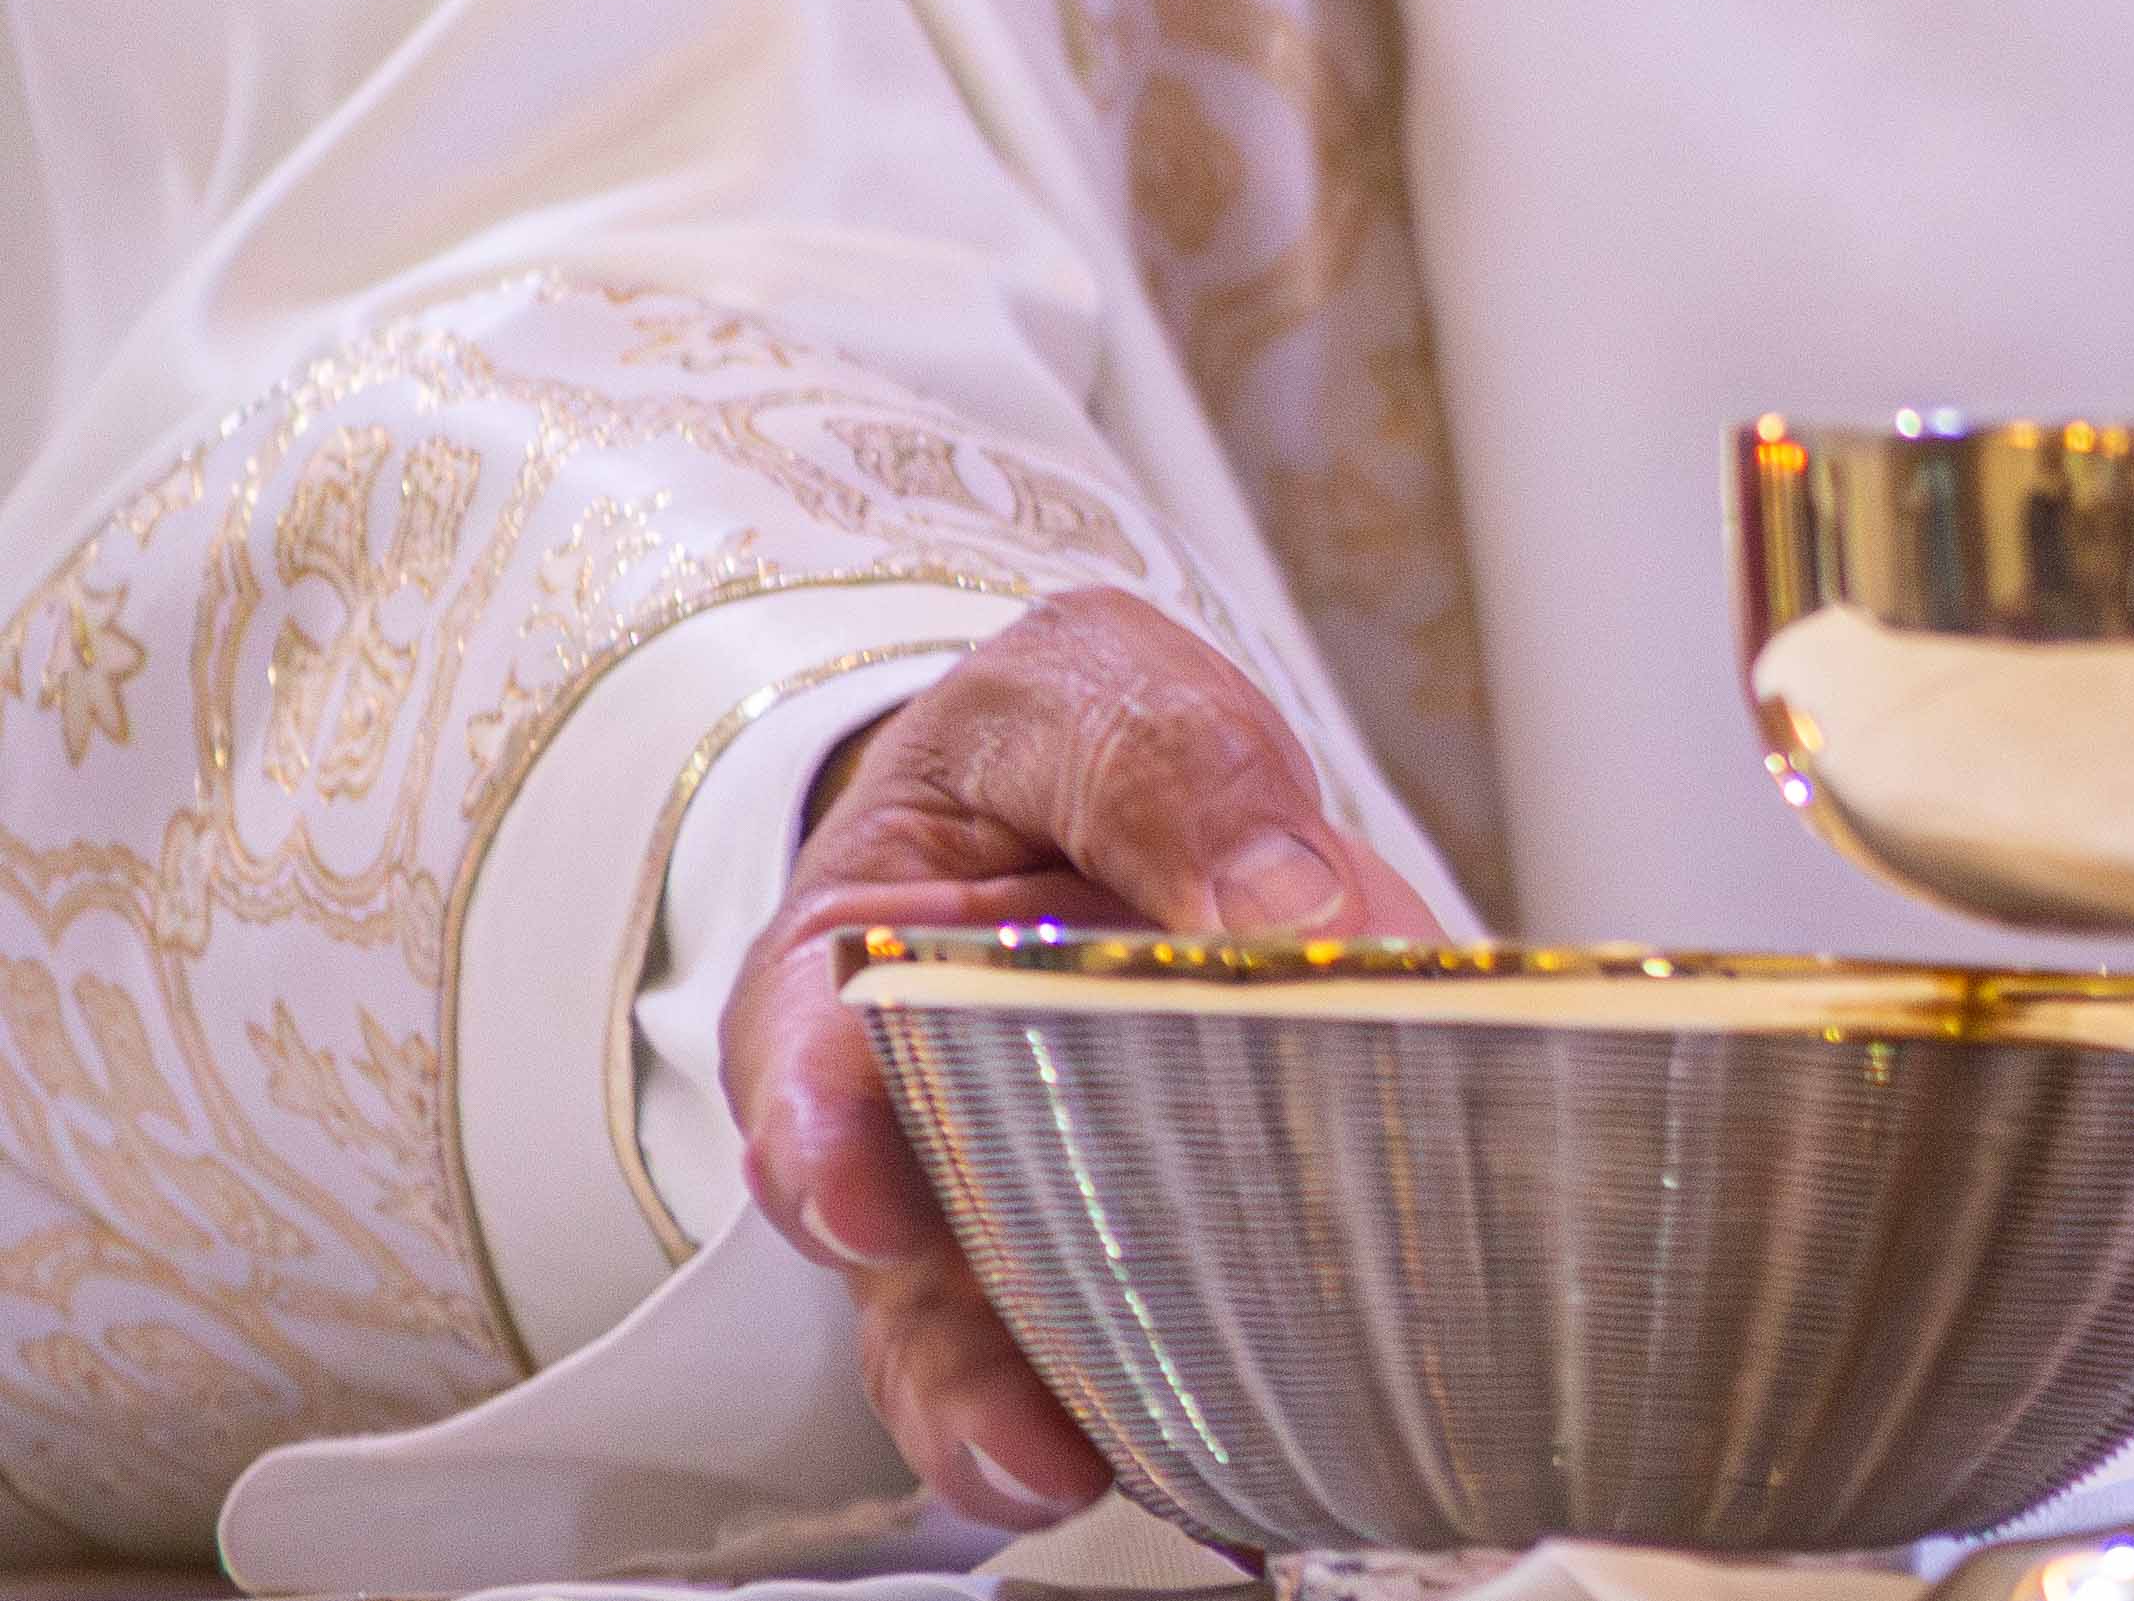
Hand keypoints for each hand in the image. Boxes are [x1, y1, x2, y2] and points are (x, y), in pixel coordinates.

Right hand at [726, 591, 1443, 1528]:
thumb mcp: (1092, 688)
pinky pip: (1148, 1343)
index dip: (819, 1144)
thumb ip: (1171, 768)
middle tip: (1025, 1433)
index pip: (801, 1066)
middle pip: (907, 1267)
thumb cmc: (1072, 748)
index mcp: (853, 962)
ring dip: (1052, 1425)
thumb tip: (1298, 906)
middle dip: (957, 1363)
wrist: (1128, 790)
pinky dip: (1193, 1401)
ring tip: (1107, 1478)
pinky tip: (1255, 1455)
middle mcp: (915, 1123)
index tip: (857, 1204)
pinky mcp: (1148, 1244)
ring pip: (1004, 1350)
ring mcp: (1023, 1204)